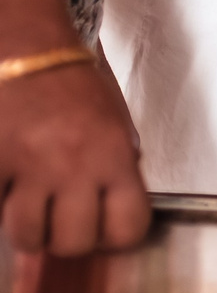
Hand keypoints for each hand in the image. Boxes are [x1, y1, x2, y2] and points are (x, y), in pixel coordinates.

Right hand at [0, 58, 151, 255]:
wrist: (29, 50)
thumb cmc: (75, 85)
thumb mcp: (116, 124)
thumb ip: (118, 168)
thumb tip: (114, 213)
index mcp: (114, 155)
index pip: (128, 226)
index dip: (116, 237)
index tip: (106, 229)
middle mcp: (74, 165)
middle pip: (73, 242)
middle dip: (67, 240)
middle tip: (62, 221)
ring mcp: (29, 167)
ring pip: (27, 235)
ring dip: (28, 230)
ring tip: (30, 209)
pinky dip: (1, 204)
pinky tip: (8, 187)